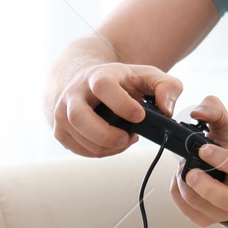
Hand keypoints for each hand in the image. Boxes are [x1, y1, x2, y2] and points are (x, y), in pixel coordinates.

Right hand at [50, 63, 182, 157]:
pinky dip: (98, 152)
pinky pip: (77, 148)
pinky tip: (112, 144)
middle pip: (79, 116)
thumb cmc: (119, 81)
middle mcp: (75, 93)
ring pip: (77, 136)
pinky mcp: (60, 130)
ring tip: (124, 140)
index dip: (122, 104)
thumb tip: (167, 110)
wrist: (85, 81)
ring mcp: (63, 112)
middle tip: (128, 138)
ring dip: (105, 146)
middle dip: (105, 134)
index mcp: (98, 75)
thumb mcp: (147, 76)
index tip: (139, 116)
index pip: (103, 86)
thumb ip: (167, 88)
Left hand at [170, 95, 227, 226]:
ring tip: (182, 171)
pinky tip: (180, 182)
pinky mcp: (208, 219)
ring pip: (204, 209)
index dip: (221, 159)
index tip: (203, 149)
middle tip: (190, 172)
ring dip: (186, 189)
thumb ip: (214, 110)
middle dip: (205, 187)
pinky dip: (179, 196)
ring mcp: (225, 210)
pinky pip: (190, 213)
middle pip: (227, 200)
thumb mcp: (225, 126)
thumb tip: (197, 112)